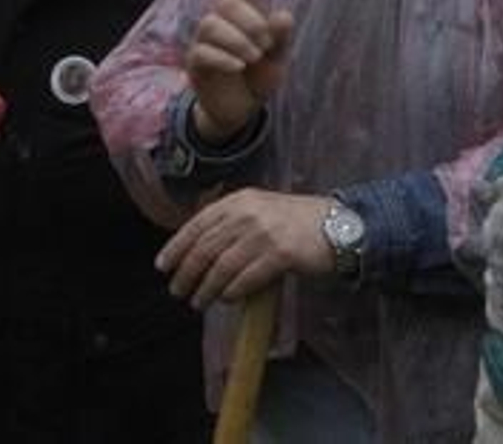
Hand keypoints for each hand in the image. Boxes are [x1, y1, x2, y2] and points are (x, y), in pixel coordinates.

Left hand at [156, 188, 331, 307]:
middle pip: (205, 248)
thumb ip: (234, 220)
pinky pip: (245, 279)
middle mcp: (248, 213)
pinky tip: (227, 299)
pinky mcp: (280, 254)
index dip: (176, 246)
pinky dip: (232, 291)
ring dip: (206, 288)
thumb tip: (200, 249)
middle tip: (177, 290)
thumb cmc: (299, 221)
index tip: (162, 265)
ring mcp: (264, 233)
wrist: (339, 226)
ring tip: (198, 302)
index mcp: (240, 199)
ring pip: (221, 267)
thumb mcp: (262, 208)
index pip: (198, 223)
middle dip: (186, 273)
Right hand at [186, 0, 294, 139]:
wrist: (241, 109)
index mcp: (242, 16)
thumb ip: (281, 38)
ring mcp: (204, 41)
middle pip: (226, 2)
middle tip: (265, 44)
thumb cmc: (258, 75)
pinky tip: (238, 66)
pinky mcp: (196, 62)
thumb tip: (283, 15)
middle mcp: (220, 22)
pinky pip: (203, 51)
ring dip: (237, 39)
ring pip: (212, 24)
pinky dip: (224, 57)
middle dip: (250, 20)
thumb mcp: (277, 58)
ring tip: (253, 57)